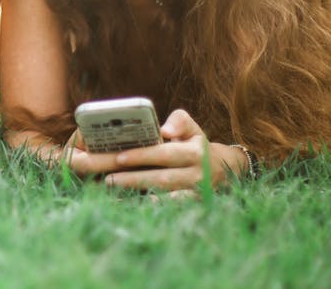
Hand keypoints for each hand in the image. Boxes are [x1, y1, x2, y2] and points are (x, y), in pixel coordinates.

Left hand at [88, 109, 247, 192]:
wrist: (223, 169)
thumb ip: (179, 121)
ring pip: (164, 196)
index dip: (143, 156)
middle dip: (133, 179)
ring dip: (138, 196)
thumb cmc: (196, 144)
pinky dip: (151, 208)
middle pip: (162, 178)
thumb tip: (165, 129)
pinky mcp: (193, 206)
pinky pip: (170, 209)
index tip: (119, 157)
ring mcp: (196, 193)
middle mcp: (198, 175)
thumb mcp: (192, 129)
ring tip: (113, 194)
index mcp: (196, 152)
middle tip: (108, 179)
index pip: (165, 153)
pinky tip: (132, 207)